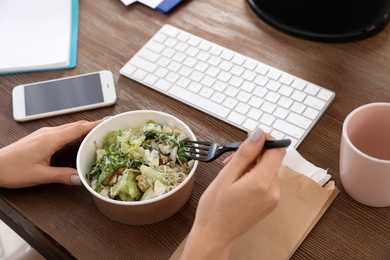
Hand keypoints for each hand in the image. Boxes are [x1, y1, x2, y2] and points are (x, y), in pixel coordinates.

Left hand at [0, 120, 100, 187]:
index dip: (94, 125)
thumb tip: (80, 178)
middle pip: (76, 125)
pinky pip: (63, 131)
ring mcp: (44, 134)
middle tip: (108, 127)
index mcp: (50, 139)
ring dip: (84, 128)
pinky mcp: (41, 137)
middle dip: (93, 125)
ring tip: (97, 131)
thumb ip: (62, 176)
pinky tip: (78, 138)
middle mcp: (48, 133)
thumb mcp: (39, 175)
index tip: (108, 123)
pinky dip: (75, 132)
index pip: (77, 129)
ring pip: (69, 127)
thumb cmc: (12, 169)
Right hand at [180, 128, 285, 258]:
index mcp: (262, 182)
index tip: (250, 138)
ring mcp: (273, 199)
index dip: (265, 139)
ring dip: (252, 165)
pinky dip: (254, 176)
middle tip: (232, 160)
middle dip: (253, 154)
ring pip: (268, 169)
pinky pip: (266, 181)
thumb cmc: (215, 209)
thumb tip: (258, 134)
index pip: (277, 150)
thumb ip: (245, 154)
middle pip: (272, 159)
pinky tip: (238, 182)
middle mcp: (273, 191)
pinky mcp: (269, 204)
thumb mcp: (226, 175)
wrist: (214, 236)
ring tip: (231, 173)